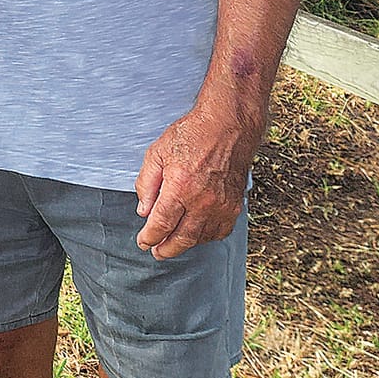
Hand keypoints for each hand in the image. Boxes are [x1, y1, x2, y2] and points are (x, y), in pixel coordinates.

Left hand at [133, 100, 263, 258]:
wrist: (228, 126)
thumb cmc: (191, 135)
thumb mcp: (157, 153)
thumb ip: (147, 183)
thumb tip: (143, 211)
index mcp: (180, 187)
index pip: (161, 224)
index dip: (150, 238)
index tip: (143, 242)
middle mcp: (202, 201)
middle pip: (182, 238)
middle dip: (166, 249)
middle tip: (157, 252)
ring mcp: (221, 205)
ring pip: (201, 238)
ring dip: (185, 244)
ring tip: (173, 243)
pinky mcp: (234, 205)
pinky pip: (220, 231)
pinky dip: (206, 237)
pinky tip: (197, 233)